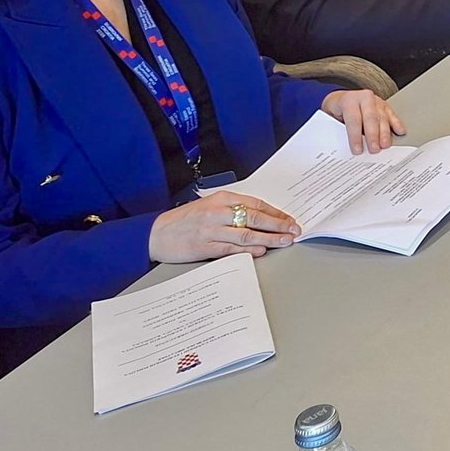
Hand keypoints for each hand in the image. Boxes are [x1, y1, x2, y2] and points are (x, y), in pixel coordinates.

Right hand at [147, 191, 298, 262]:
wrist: (155, 233)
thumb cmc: (184, 220)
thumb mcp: (210, 207)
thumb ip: (233, 210)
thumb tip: (262, 219)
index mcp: (221, 199)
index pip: (256, 204)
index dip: (276, 213)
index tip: (290, 220)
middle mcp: (218, 212)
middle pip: (255, 218)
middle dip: (278, 225)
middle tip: (294, 230)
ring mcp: (211, 230)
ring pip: (247, 233)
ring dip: (269, 238)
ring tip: (285, 241)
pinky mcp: (204, 246)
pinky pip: (231, 248)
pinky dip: (248, 249)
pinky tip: (261, 250)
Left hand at [320, 89, 406, 153]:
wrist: (340, 99)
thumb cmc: (336, 111)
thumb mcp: (331, 119)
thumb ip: (338, 130)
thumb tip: (344, 147)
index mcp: (348, 100)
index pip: (353, 119)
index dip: (355, 136)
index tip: (357, 150)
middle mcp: (364, 98)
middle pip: (371, 118)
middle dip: (373, 135)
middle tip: (374, 149)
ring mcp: (376, 101)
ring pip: (382, 117)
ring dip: (385, 133)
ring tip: (385, 145)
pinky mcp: (384, 105)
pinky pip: (392, 115)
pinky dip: (397, 124)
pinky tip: (400, 132)